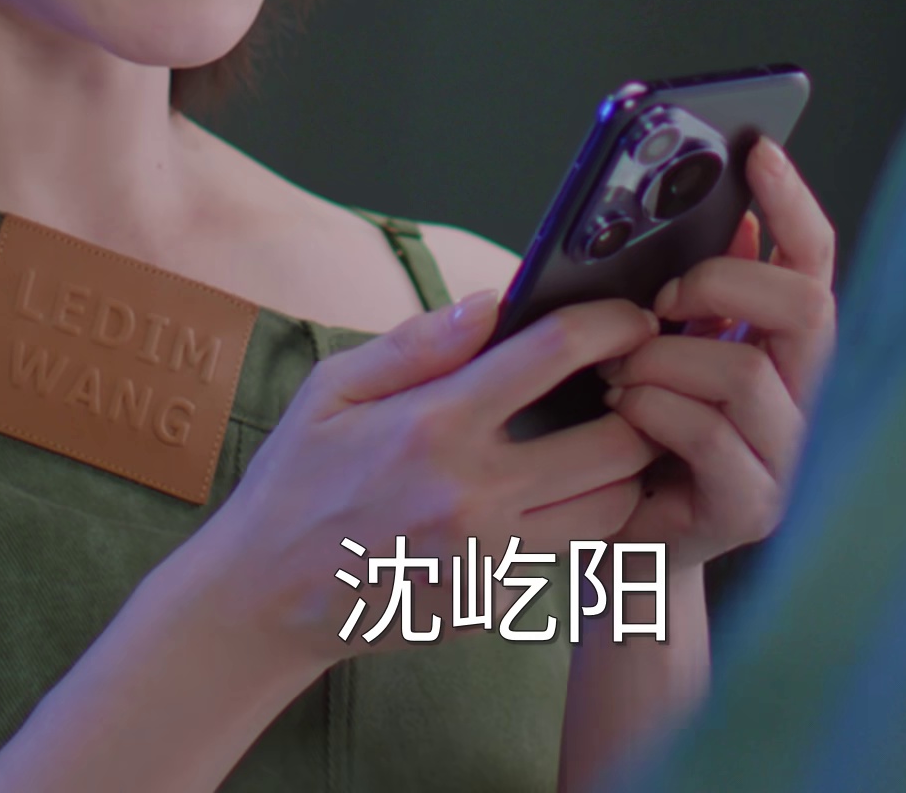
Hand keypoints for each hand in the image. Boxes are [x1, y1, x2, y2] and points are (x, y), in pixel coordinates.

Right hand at [160, 289, 664, 680]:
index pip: (555, 354)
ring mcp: (488, 557)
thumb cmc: (296, 482)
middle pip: (617, 446)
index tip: (634, 319)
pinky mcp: (493, 603)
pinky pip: (562, 556)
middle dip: (641, 410)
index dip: (612, 326)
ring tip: (598, 448)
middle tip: (632, 392)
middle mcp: (473, 493)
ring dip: (620, 475)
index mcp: (434, 424)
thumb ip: (416, 344)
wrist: (264, 598)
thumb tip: (492, 302)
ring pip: (610, 512)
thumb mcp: (331, 390)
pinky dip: (566, 526)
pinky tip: (539, 504)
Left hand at [593, 136, 837, 572]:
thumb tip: (718, 209)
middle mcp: (807, 397)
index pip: (815, 260)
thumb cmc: (626, 438)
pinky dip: (653, 411)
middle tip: (662, 299)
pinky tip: (624, 417)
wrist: (613, 550)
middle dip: (724, 285)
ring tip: (621, 376)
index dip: (793, 201)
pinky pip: (708, 433)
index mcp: (785, 347)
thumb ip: (688, 290)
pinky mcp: (755, 505)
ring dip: (667, 362)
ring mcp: (789, 455)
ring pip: (748, 372)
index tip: (758, 147)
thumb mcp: (651, 349)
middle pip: (808, 306)